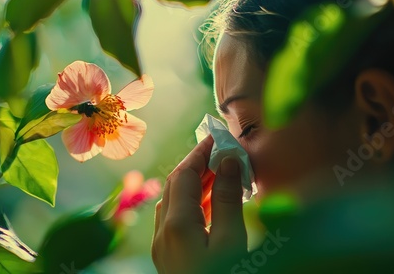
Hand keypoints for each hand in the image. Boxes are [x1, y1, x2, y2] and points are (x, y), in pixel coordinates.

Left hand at [152, 135, 247, 273]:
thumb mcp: (231, 242)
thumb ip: (227, 200)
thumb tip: (228, 162)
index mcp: (176, 224)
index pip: (184, 175)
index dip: (200, 153)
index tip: (217, 137)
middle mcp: (162, 232)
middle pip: (176, 185)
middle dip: (198, 165)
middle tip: (222, 152)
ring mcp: (161, 245)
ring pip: (174, 201)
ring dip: (195, 183)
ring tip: (221, 172)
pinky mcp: (166, 256)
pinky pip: (175, 218)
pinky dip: (192, 203)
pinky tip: (211, 202)